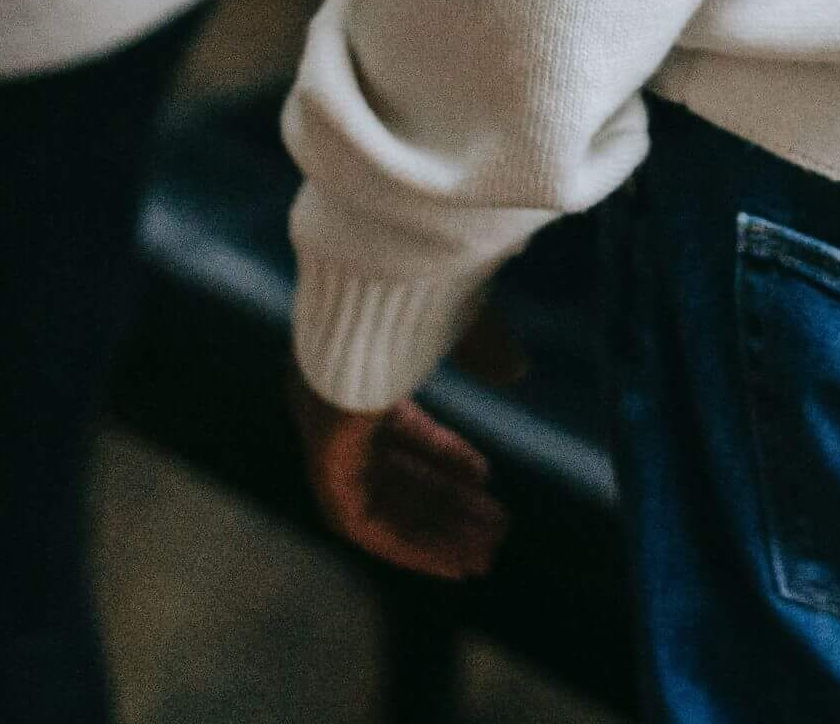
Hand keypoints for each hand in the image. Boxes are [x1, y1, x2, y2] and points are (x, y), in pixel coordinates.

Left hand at [289, 298, 526, 580]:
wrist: (376, 277)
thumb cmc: (420, 286)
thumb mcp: (461, 320)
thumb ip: (485, 349)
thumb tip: (513, 374)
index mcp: (362, 371)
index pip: (400, 432)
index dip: (444, 459)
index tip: (485, 481)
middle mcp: (338, 411)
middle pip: (395, 474)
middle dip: (446, 507)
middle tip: (495, 534)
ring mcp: (328, 437)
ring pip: (382, 505)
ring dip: (433, 534)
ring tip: (485, 557)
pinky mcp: (326, 462)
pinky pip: (363, 522)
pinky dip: (406, 545)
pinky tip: (449, 561)